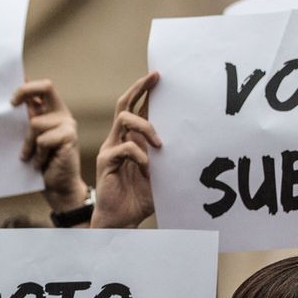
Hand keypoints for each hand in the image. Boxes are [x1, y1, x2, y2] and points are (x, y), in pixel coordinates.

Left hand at [11, 79, 87, 211]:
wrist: (58, 187)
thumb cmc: (40, 165)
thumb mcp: (28, 140)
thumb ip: (24, 122)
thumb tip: (9, 105)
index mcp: (50, 111)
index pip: (40, 87)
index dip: (25, 84)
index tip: (9, 97)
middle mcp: (60, 113)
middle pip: (45, 86)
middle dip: (25, 91)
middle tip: (11, 104)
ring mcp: (67, 123)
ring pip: (35, 123)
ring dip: (27, 144)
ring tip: (30, 158)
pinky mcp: (69, 136)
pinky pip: (43, 140)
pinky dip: (38, 154)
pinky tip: (40, 163)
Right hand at [90, 72, 160, 228]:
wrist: (121, 220)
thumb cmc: (140, 198)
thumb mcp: (161, 174)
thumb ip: (168, 159)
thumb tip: (191, 143)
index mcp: (131, 140)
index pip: (136, 109)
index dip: (145, 91)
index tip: (159, 76)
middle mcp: (119, 140)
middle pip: (124, 104)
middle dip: (139, 88)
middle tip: (155, 77)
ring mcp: (111, 149)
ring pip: (124, 120)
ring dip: (146, 127)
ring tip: (160, 144)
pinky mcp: (106, 162)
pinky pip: (124, 148)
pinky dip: (140, 156)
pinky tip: (149, 169)